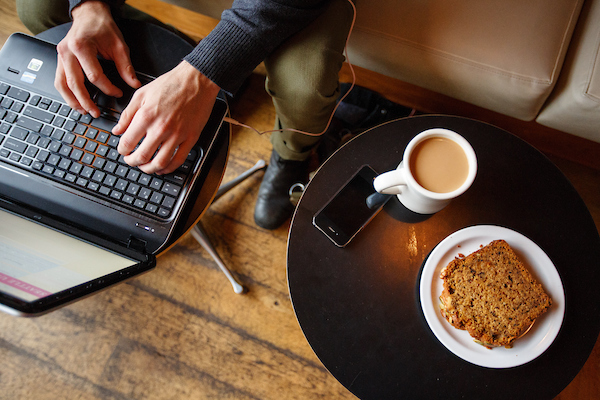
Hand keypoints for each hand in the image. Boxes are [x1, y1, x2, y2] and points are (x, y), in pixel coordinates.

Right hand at [55, 1, 139, 117]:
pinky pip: (59, 79)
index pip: (94, 76)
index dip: (108, 88)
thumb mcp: (119, 45)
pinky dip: (66, 92)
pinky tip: (75, 100)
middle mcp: (67, 52)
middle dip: (86, 101)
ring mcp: (60, 56)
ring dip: (72, 100)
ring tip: (83, 111)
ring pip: (62, 84)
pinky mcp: (59, 59)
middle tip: (96, 113)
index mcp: (82, 47)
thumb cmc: (102, 27)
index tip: (118, 93)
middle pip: (75, 84)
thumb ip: (126, 66)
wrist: (89, 14)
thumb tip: (133, 83)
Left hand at [113, 61, 220, 174]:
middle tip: (131, 161)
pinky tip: (162, 168)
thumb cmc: (171, 84)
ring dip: (149, 169)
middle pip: (142, 156)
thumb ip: (127, 114)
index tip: (123, 150)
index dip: (122, 150)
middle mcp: (161, 128)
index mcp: (146, 116)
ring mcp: (177, 135)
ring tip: (145, 167)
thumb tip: (118, 130)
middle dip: (132, 162)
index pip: (127, 142)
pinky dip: (168, 168)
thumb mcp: (141, 94)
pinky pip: (178, 160)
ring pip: (160, 162)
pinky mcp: (190, 138)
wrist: (196, 80)